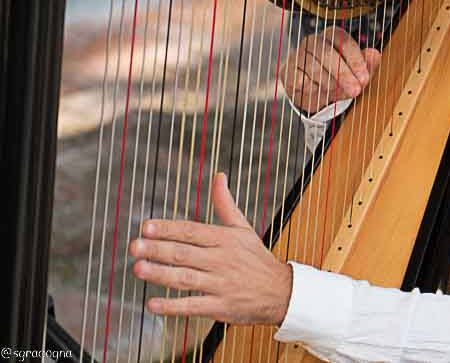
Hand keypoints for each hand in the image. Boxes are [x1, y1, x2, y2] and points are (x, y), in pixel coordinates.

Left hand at [130, 173, 292, 325]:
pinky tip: (153, 304)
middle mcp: (222, 260)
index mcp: (225, 239)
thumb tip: (218, 176)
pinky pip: (194, 306)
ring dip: (161, 274)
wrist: (282, 291)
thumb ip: (226, 204)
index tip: (146, 227)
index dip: (169, 228)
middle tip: (134, 246)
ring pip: (186, 278)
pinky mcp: (221, 307)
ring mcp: (221, 284)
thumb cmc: (257, 258)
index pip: (192, 231)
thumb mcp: (243, 228)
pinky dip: (173, 306)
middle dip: (158, 249)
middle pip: (185, 253)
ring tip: (138, 269)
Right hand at [282, 26, 380, 115]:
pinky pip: (301, 82)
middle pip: (327, 54)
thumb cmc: (339, 76)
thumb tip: (375, 55)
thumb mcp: (356, 71)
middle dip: (344, 74)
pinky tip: (323, 95)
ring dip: (331, 85)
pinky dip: (314, 92)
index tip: (365, 78)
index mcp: (332, 35)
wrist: (312, 90)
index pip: (344, 41)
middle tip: (356, 91)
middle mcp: (313, 41)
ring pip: (314, 69)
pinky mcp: (287, 72)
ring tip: (342, 95)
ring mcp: (298, 55)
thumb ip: (367, 64)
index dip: (355, 60)